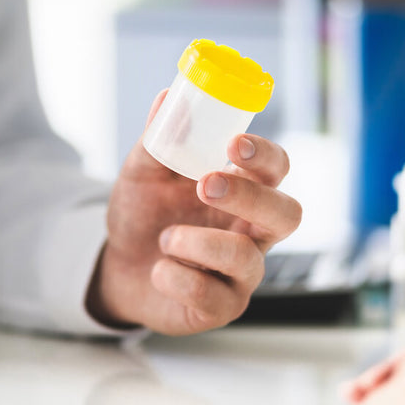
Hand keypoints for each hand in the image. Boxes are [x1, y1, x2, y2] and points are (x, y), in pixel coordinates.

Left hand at [88, 90, 301, 334]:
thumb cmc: (144, 213)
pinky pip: (212, 296)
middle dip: (250, 197)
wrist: (117, 265)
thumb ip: (159, 138)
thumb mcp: (143, 172)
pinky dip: (177, 277)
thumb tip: (168, 97)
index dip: (265, 156)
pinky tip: (159, 270)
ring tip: (166, 239)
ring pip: (246, 259)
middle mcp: (253, 231)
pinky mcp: (221, 308)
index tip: (234, 143)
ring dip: (198, 242)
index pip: (277, 168)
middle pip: (287, 214)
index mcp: (244, 190)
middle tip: (206, 185)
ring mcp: (241, 273)